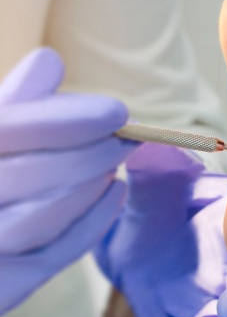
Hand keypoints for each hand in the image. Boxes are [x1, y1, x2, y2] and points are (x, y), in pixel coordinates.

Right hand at [0, 48, 134, 314]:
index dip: (65, 121)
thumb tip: (50, 60)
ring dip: (88, 189)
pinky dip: (90, 224)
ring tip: (115, 166)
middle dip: (88, 155)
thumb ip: (15, 105)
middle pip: (27, 177)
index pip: (6, 131)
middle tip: (126, 141)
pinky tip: (115, 194)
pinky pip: (49, 256)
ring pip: (37, 221)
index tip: (116, 112)